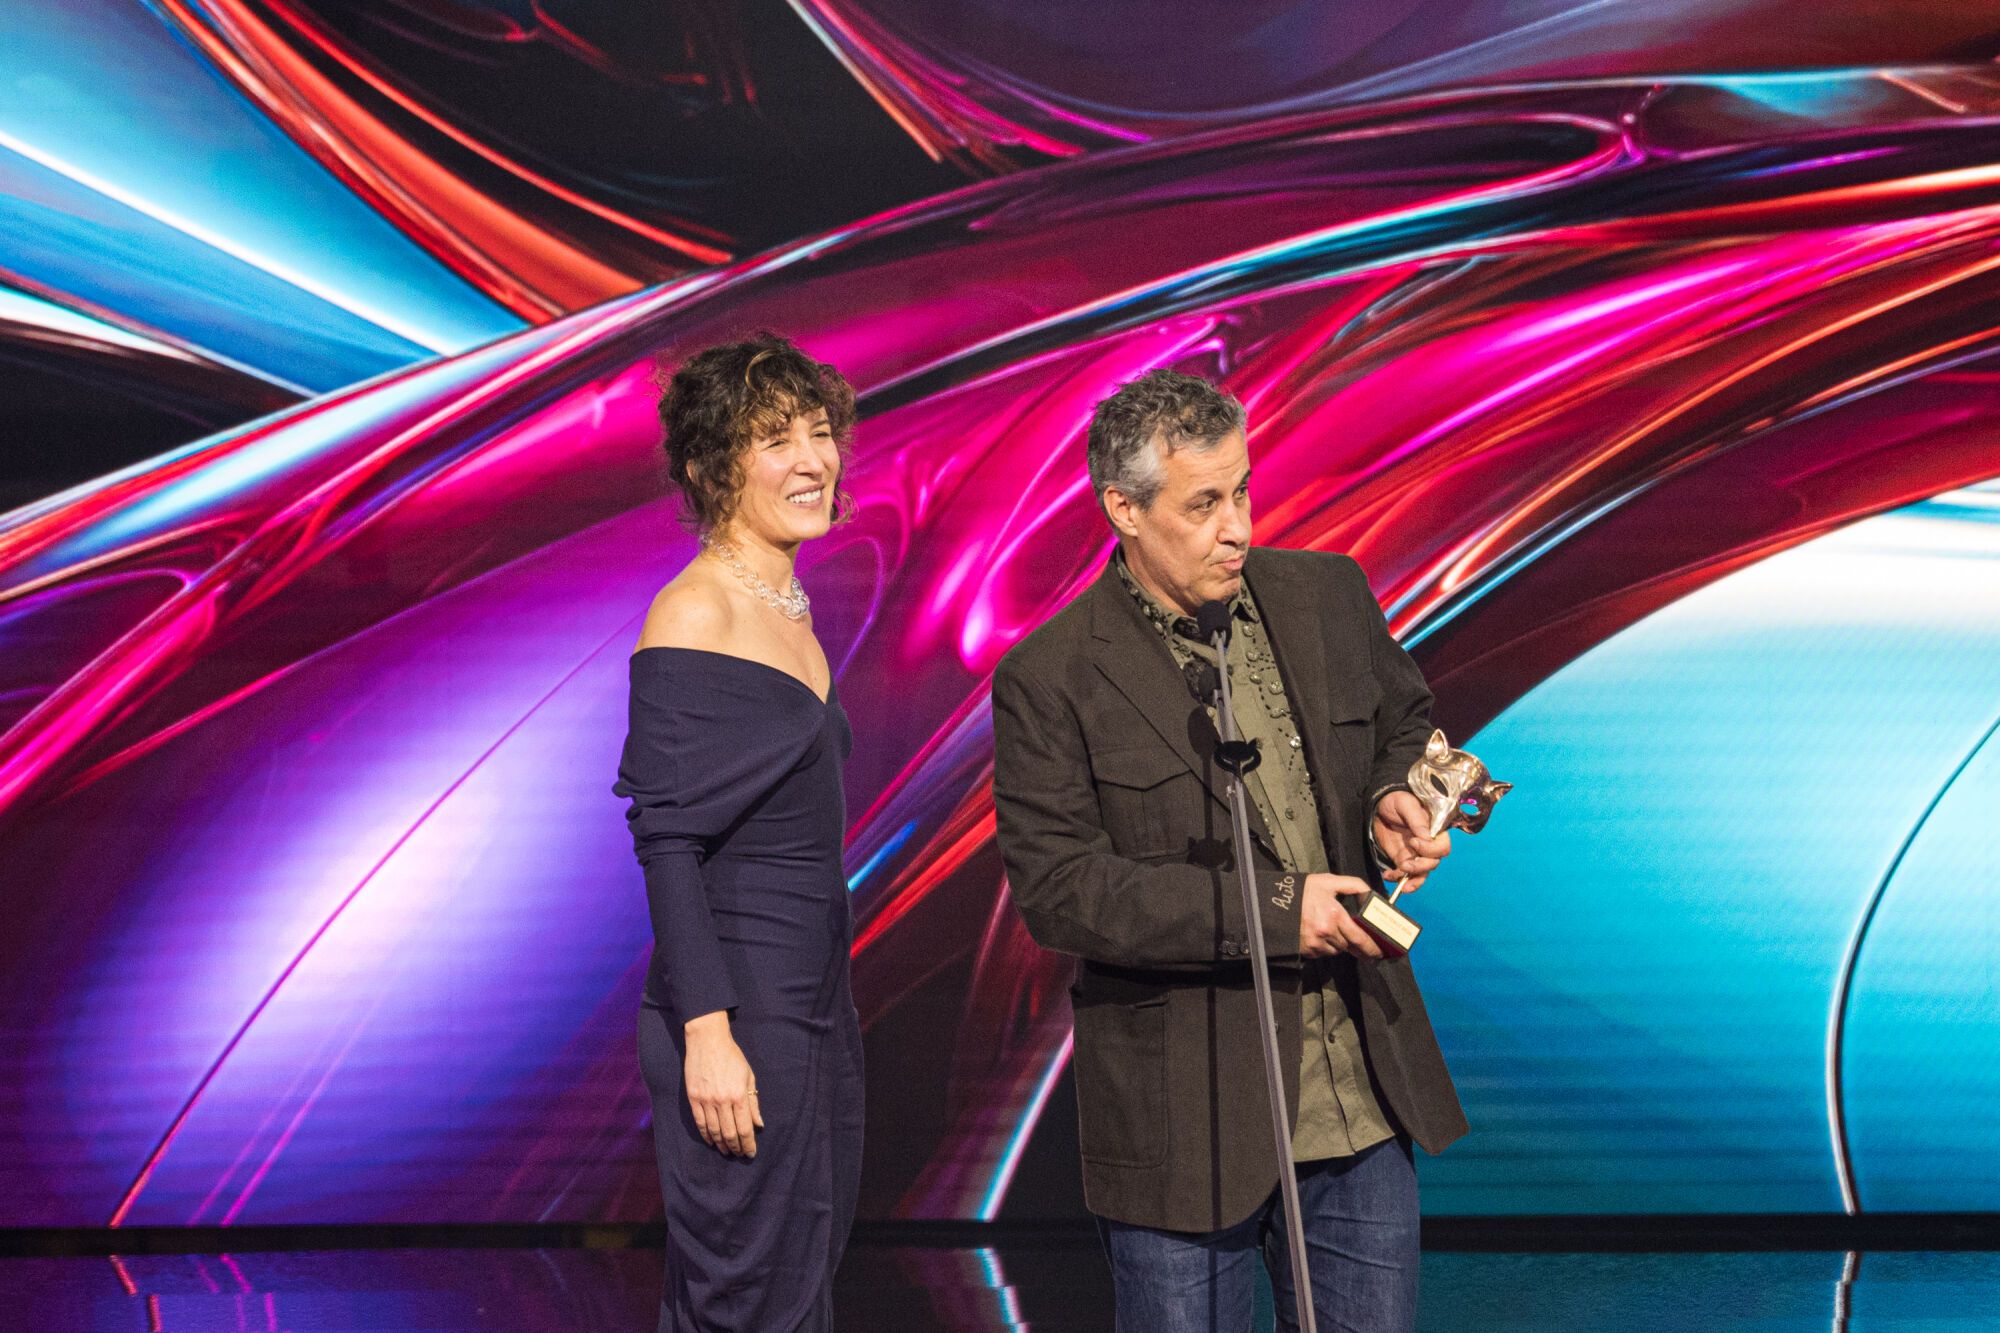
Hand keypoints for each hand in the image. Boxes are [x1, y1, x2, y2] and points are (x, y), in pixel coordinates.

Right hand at [683, 1011, 761, 1157]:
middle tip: (739, 1154)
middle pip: (729, 1134)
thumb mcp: (748, 1077)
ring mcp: (706, 1100)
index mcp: (739, 1095)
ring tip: (727, 1151)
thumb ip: (753, 1103)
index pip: (745, 1129)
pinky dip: (706, 1135)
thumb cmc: (732, 1057)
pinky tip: (712, 1141)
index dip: (748, 1145)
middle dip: (736, 1148)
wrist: (708, 1041)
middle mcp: (722, 1101)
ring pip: (714, 1131)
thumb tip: (758, 1125)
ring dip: (721, 1145)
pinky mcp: (693, 1098)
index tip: (751, 1153)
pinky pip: (700, 1123)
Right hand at [1299, 873, 1382, 958]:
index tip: (1378, 952)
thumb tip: (1370, 894)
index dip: (1371, 948)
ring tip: (1337, 934)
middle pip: (1350, 947)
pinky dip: (1327, 946)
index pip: (1360, 938)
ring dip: (1341, 945)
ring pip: (1337, 950)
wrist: (1276, 900)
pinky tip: (1323, 936)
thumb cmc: (1303, 891)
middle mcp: (1326, 932)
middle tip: (1370, 954)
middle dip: (1361, 950)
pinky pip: (1324, 952)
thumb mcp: (1329, 882)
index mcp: (1335, 915)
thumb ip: (1353, 885)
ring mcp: (1316, 943)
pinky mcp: (1307, 950)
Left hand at [1372, 789, 1451, 895]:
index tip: (1413, 842)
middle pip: (1433, 863)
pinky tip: (1388, 875)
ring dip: (1412, 880)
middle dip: (1420, 867)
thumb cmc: (1396, 799)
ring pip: (1421, 873)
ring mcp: (1415, 853)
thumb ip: (1417, 820)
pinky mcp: (1402, 859)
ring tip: (1400, 881)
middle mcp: (1428, 844)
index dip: (1430, 849)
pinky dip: (1398, 879)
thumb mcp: (1406, 804)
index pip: (1442, 847)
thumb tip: (1427, 837)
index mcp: (1434, 830)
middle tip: (1404, 864)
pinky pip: (1405, 875)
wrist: (1379, 804)